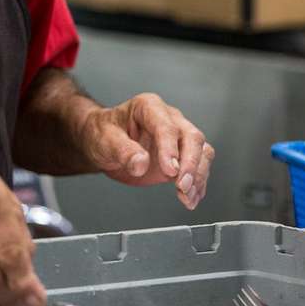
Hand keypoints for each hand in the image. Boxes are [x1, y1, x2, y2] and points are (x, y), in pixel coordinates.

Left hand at [80, 93, 214, 209]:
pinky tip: (190, 199)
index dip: (170, 149)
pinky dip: (198, 184)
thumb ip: (122, 150)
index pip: (166, 126)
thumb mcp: (104, 140)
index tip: (170, 170)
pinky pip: (199, 166)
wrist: (103, 142)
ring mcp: (178, 136)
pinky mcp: (182, 154)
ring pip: (201, 151)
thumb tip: (140, 163)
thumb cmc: (102, 134)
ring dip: (198, 176)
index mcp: (148, 107)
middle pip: (192, 137)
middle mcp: (168, 118)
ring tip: (187, 197)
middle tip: (182, 186)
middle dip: (191, 164)